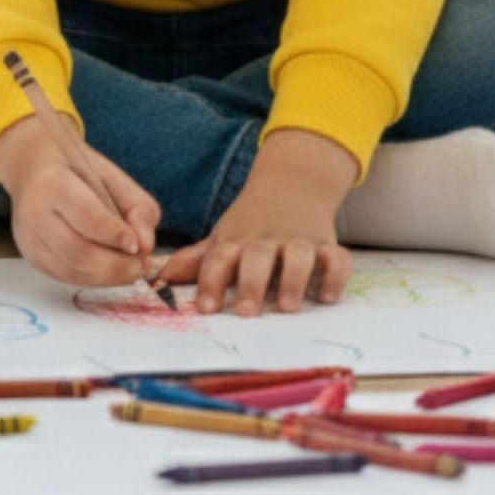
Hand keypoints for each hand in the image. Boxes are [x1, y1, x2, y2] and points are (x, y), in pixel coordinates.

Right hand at [0, 114, 159, 286]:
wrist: (33, 169)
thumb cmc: (76, 170)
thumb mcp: (113, 176)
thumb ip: (137, 207)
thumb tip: (146, 247)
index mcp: (52, 182)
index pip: (87, 216)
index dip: (115, 235)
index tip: (138, 246)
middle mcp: (33, 212)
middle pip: (78, 252)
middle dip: (116, 266)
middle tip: (142, 266)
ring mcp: (29, 237)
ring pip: (71, 270)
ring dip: (108, 278)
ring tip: (132, 270)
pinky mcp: (31, 255)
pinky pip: (66, 276)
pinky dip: (93, 279)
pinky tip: (110, 271)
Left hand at [155, 128, 355, 315]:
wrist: (291, 182)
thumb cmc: (250, 222)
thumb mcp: (223, 237)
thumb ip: (196, 261)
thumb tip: (159, 280)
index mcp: (237, 240)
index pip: (219, 258)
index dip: (210, 282)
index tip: (205, 309)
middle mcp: (266, 240)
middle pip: (257, 257)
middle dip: (251, 283)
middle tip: (246, 311)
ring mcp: (298, 240)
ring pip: (298, 256)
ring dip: (293, 279)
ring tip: (287, 305)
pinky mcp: (326, 244)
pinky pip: (336, 258)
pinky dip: (334, 276)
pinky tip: (328, 296)